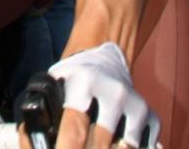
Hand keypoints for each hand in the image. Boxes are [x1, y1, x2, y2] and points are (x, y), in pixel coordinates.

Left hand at [40, 43, 159, 147]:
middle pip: (99, 146)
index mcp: (84, 83)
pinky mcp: (151, 118)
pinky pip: (143, 148)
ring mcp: (136, 106)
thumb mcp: (56, 82)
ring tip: (93, 146)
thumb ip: (49, 111)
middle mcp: (113, 93)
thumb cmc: (74, 75)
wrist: (104, 49)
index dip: (67, 148)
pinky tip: (115, 146)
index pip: (75, 131)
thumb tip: (38, 141)